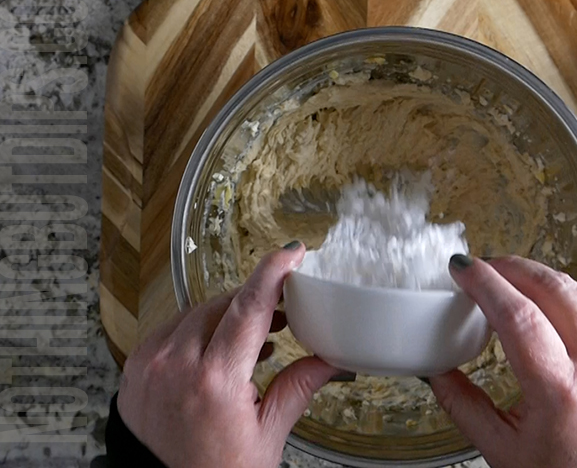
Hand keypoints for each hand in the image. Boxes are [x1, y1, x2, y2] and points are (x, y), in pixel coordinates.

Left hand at [117, 243, 337, 467]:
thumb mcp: (269, 432)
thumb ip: (300, 384)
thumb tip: (332, 358)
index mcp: (215, 380)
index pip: (249, 306)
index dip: (273, 272)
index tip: (290, 253)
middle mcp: (176, 366)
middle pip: (224, 304)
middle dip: (256, 302)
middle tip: (282, 316)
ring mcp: (150, 366)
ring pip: (196, 312)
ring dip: (226, 316)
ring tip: (252, 340)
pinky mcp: (135, 369)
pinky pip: (171, 329)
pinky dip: (197, 331)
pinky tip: (216, 349)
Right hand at [430, 255, 576, 467]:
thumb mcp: (506, 452)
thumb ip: (464, 407)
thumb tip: (436, 373)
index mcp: (560, 391)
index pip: (517, 315)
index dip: (486, 283)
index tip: (464, 269)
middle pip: (551, 287)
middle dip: (511, 267)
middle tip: (485, 268)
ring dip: (539, 276)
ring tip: (512, 280)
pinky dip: (567, 295)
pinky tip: (548, 303)